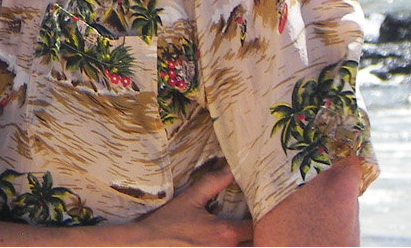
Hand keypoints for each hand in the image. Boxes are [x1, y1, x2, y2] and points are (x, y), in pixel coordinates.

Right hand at [137, 167, 252, 246]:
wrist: (147, 245)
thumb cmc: (168, 223)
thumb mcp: (190, 199)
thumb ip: (213, 183)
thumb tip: (232, 169)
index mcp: (225, 233)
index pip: (257, 227)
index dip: (263, 220)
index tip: (258, 214)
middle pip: (257, 246)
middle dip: (260, 239)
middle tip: (257, 230)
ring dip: (248, 246)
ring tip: (245, 240)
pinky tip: (226, 246)